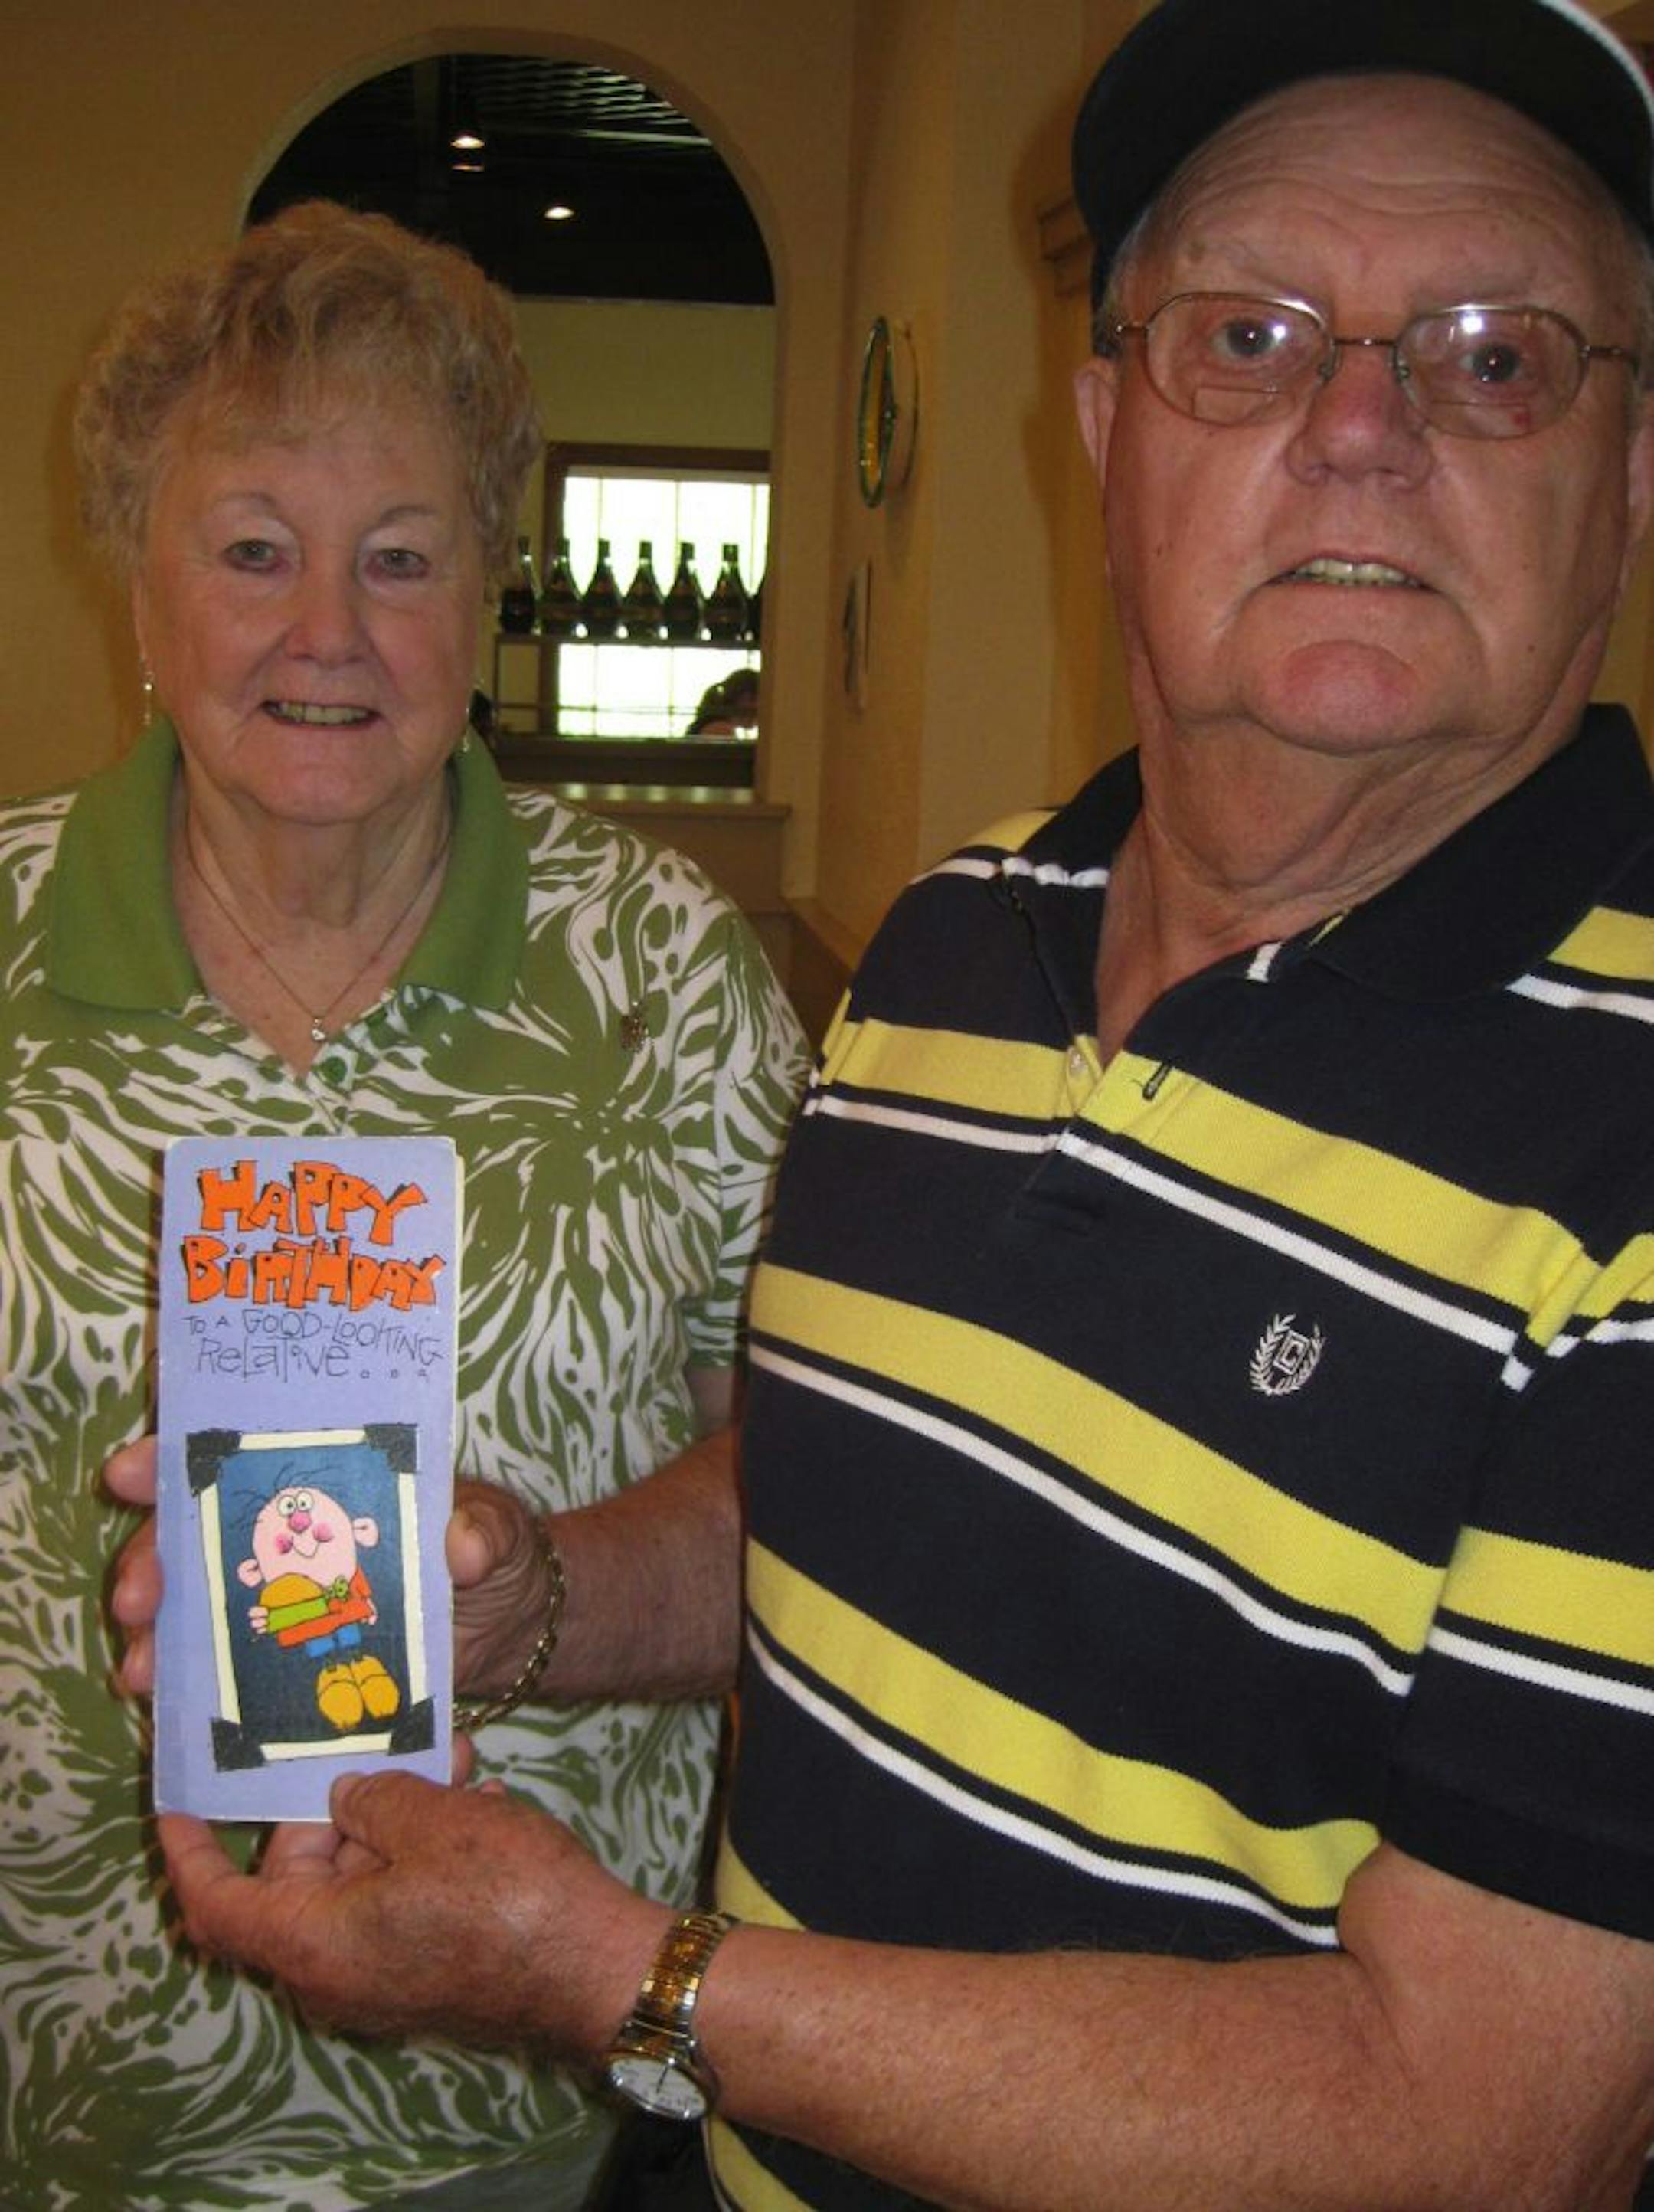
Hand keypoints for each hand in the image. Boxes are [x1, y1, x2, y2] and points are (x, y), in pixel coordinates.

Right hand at [104, 1445, 552, 1704]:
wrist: (510, 1627)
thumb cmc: (494, 1551)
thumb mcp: (496, 1530)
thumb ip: (482, 1531)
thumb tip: (462, 1547)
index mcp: (324, 1480)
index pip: (237, 1457)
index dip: (175, 1461)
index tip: (131, 1473)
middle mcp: (287, 1535)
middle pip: (194, 1537)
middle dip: (151, 1563)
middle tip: (134, 1600)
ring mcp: (282, 1598)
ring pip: (196, 1609)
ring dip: (158, 1637)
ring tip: (142, 1671)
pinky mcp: (291, 1659)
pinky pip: (228, 1669)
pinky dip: (194, 1688)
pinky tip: (169, 1712)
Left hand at [159, 1771, 666, 2052]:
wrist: (598, 1970)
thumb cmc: (505, 1897)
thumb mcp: (431, 1821)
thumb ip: (373, 1798)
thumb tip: (347, 1797)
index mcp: (313, 1945)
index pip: (217, 1903)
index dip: (189, 1850)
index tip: (176, 1797)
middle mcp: (334, 1974)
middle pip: (297, 1879)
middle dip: (333, 1804)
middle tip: (376, 1744)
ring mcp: (383, 1977)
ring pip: (359, 1881)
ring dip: (395, 1816)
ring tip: (449, 1759)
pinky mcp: (428, 1970)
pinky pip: (399, 1901)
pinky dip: (423, 1851)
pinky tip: (476, 1802)